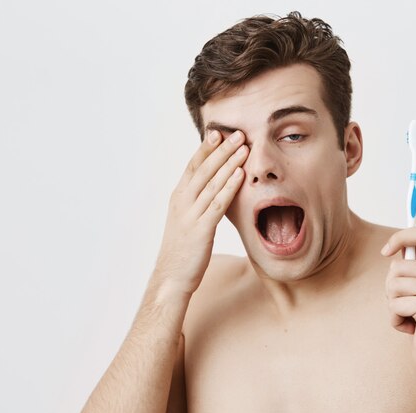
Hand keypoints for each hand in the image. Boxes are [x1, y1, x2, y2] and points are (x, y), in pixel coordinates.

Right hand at [154, 130, 247, 295]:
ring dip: (229, 163)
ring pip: (212, 183)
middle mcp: (182, 202)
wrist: (171, 277)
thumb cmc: (183, 249)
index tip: (218, 133)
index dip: (206, 149)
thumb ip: (196, 202)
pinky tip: (240, 175)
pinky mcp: (201, 229)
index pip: (192, 166)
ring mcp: (190, 215)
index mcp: (178, 197)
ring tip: (244, 148)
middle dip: (221, 150)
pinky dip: (229, 187)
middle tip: (238, 133)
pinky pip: (217, 204)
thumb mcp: (186, 219)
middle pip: (203, 169)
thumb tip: (211, 187)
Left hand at [381, 226, 415, 377]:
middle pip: (397, 266)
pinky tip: (412, 328)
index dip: (401, 237)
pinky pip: (395, 305)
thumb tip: (396, 246)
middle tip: (408, 305)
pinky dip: (396, 320)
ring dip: (393, 306)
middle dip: (391, 288)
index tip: (385, 251)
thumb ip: (414, 267)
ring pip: (392, 285)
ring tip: (411, 316)